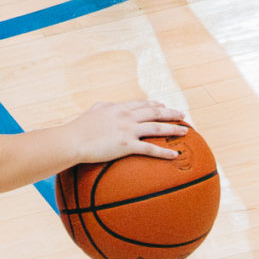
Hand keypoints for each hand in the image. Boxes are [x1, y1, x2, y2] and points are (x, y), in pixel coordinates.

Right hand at [65, 99, 186, 164]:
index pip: (141, 104)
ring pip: (157, 127)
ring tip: (186, 131)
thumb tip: (107, 106)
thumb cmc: (78, 128)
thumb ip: (103, 108)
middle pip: (154, 112)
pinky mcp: (126, 145)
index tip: (164, 105)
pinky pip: (150, 148)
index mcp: (118, 108)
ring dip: (173, 128)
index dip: (155, 104)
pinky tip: (174, 154)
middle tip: (183, 115)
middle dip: (171, 112)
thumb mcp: (93, 112)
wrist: (72, 140)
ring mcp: (128, 130)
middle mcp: (126, 116)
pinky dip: (164, 151)